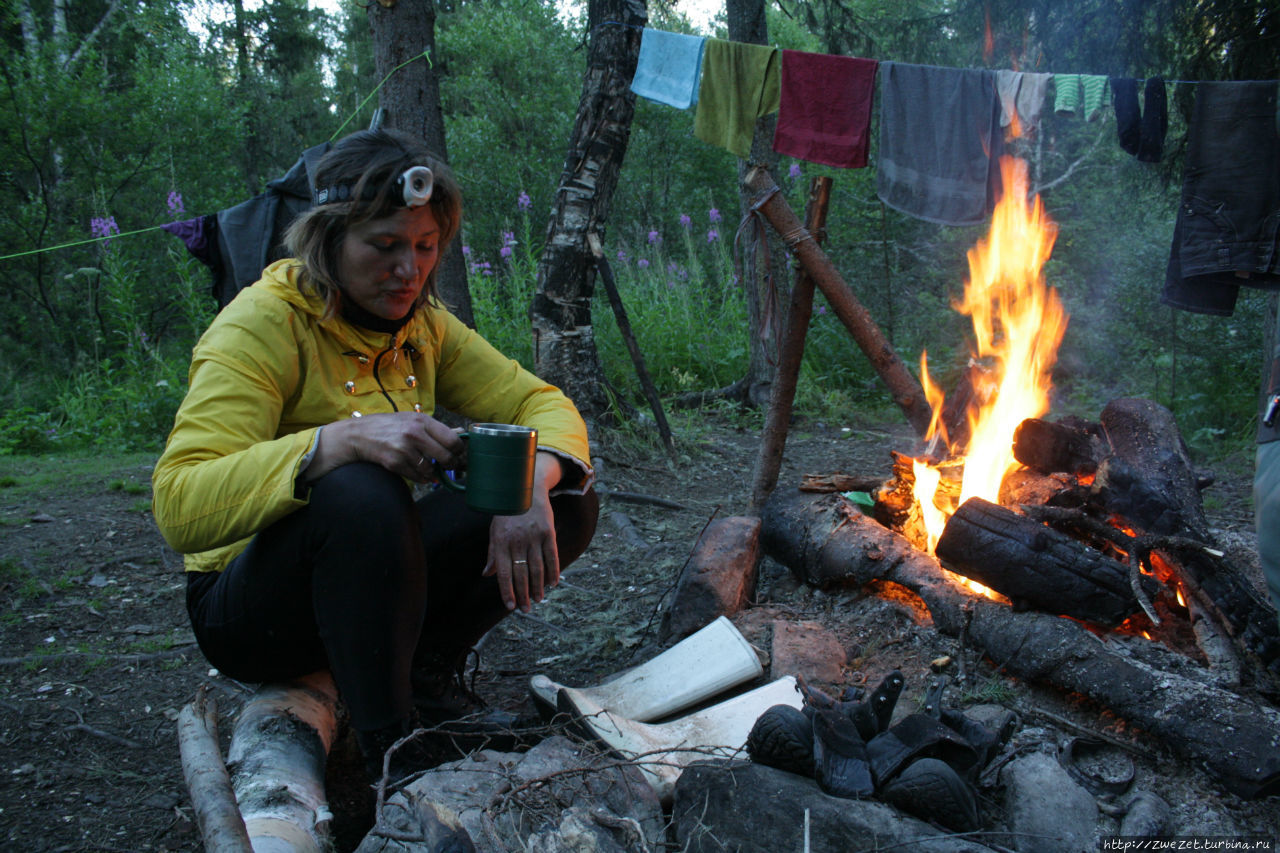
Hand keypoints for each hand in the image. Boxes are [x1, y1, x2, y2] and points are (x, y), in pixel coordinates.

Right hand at [304, 412, 463, 483]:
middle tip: (451, 466)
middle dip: (451, 464)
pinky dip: (420, 477)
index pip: (452, 439)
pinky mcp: (394, 463)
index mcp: (421, 420)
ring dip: (433, 472)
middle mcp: (414, 433)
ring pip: (431, 469)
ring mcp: (403, 449)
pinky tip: (418, 472)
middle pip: (445, 456)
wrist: (359, 435)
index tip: (458, 454)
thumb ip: (437, 428)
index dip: (459, 450)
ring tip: (430, 469)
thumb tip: (462, 433)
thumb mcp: (412, 420)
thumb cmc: (389, 426)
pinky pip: (416, 476)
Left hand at [483, 452, 564, 611]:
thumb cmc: (507, 512)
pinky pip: (551, 556)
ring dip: (538, 586)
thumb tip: (487, 574)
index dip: (507, 590)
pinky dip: (553, 571)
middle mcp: (517, 540)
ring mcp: (533, 536)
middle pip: (520, 573)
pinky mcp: (547, 531)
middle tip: (525, 609)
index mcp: (501, 541)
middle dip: (523, 593)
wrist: (526, 487)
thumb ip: (493, 553)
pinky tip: (553, 583)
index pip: (503, 572)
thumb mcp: (495, 530)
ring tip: (538, 599)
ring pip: (536, 567)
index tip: (510, 605)